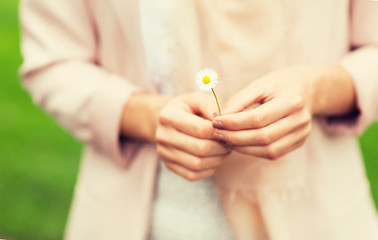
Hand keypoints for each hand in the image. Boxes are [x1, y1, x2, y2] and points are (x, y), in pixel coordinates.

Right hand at [156, 92, 229, 180]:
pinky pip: (193, 174)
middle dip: (220, 147)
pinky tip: (213, 157)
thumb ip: (211, 105)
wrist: (169, 121)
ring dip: (217, 159)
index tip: (228, 129)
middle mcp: (162, 136)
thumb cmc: (188, 108)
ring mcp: (164, 153)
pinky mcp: (169, 165)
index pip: (200, 129)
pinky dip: (208, 168)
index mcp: (168, 116)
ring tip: (224, 149)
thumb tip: (222, 120)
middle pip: (200, 149)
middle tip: (230, 141)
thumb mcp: (198, 99)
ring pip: (197, 164)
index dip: (219, 131)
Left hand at [212, 65, 354, 159]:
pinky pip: (273, 154)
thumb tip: (219, 117)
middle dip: (235, 137)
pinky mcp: (299, 142)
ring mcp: (302, 134)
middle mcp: (301, 120)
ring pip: (268, 150)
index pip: (258, 118)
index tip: (216, 121)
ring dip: (242, 148)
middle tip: (217, 133)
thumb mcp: (260, 85)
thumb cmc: (279, 84)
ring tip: (225, 139)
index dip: (234, 122)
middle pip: (263, 137)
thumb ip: (239, 100)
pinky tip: (239, 144)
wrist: (307, 88)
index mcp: (292, 100)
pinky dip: (253, 151)